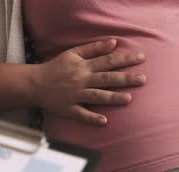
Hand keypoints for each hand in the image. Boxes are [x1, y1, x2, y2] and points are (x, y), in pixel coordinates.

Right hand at [31, 39, 146, 125]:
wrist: (34, 83)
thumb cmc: (56, 67)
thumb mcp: (72, 53)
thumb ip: (93, 48)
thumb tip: (113, 43)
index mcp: (83, 66)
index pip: (108, 61)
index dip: (125, 59)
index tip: (141, 58)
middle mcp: (81, 80)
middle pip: (106, 78)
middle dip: (125, 79)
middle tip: (143, 80)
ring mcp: (76, 95)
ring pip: (97, 96)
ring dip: (112, 98)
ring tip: (129, 99)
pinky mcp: (69, 109)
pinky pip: (81, 114)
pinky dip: (92, 118)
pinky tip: (104, 121)